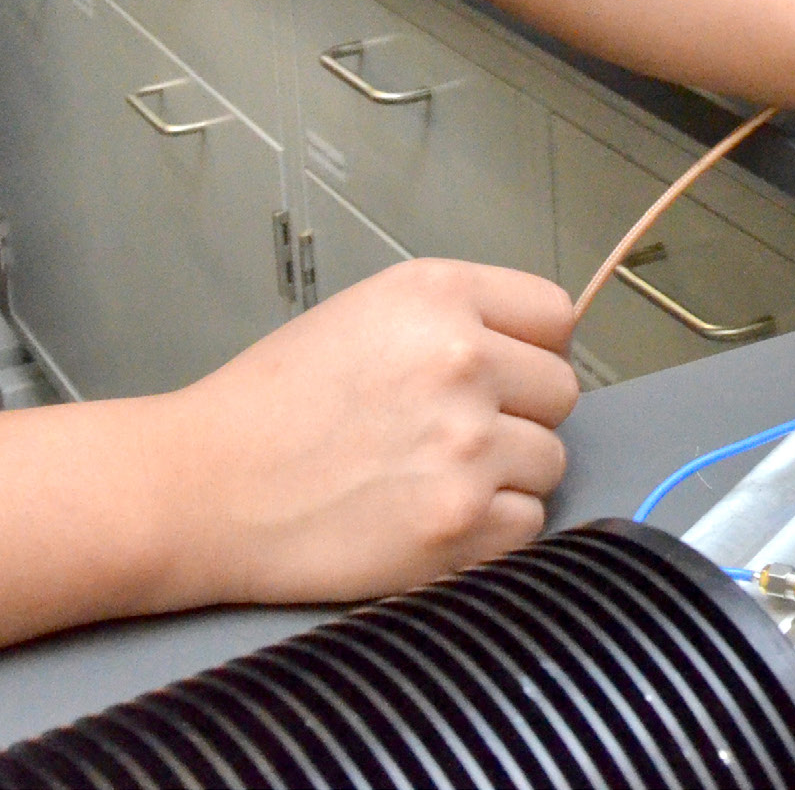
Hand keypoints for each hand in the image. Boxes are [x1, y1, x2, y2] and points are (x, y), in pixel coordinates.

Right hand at [157, 259, 578, 608]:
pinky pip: (528, 524)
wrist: (203, 487)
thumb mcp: (371, 312)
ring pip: (549, 460)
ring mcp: (466, 446)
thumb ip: (460, 320)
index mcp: (440, 294)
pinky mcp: (458, 526)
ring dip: (506, 474)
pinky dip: (491, 530)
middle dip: (519, 412)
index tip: (506, 372)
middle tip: (453, 431)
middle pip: (560, 390)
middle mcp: (463, 360)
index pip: (556, 314)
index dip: (532, 347)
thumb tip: (536, 351)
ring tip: (431, 475)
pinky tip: (430, 515)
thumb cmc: (277, 399)